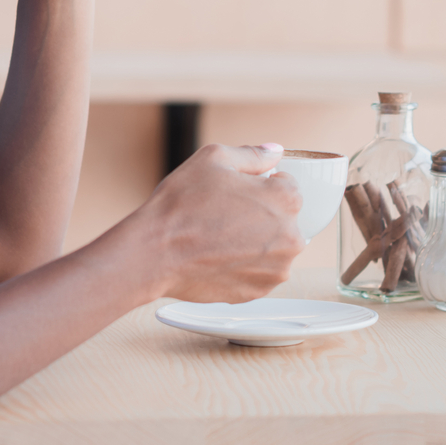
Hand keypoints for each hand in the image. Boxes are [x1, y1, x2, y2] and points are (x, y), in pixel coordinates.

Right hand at [132, 144, 305, 302]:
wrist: (154, 253)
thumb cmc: (181, 204)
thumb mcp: (214, 159)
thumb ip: (253, 155)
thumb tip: (275, 152)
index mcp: (286, 200)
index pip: (288, 185)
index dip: (261, 185)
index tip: (238, 193)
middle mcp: (291, 237)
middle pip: (283, 218)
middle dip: (261, 214)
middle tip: (225, 215)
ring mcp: (276, 269)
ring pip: (273, 248)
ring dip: (255, 242)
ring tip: (219, 238)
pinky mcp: (259, 292)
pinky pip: (259, 272)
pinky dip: (244, 265)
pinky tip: (218, 257)